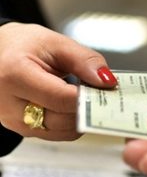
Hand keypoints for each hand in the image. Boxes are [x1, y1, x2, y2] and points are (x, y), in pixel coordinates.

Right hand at [0, 22, 116, 139]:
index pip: (62, 99)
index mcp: (14, 75)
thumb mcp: (55, 43)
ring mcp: (14, 122)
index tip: (107, 90)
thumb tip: (107, 81)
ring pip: (63, 132)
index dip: (89, 96)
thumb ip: (84, 60)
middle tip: (102, 93)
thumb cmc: (22, 46)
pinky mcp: (23, 130)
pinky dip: (72, 121)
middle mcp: (9, 105)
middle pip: (64, 120)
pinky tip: (74, 104)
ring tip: (85, 96)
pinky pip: (58, 133)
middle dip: (88, 108)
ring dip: (82, 117)